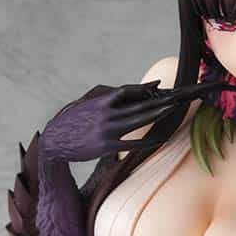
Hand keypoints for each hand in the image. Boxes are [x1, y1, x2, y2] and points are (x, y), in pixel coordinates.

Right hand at [39, 78, 227, 163]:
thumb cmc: (76, 117)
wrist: (55, 141)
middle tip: (181, 96)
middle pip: (139, 104)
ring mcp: (107, 131)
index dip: (146, 89)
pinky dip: (149, 139)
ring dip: (158, 114)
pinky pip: (134, 143)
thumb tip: (147, 88)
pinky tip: (163, 135)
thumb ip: (115, 93)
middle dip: (162, 100)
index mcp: (101, 100)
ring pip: (138, 121)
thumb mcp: (91, 99)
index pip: (128, 91)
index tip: (164, 88)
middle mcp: (105, 114)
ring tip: (175, 108)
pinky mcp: (107, 147)